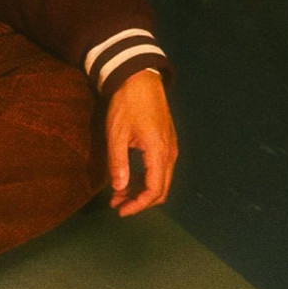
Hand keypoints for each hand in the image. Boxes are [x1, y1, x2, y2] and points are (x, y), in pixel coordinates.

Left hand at [105, 69, 177, 216]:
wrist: (140, 79)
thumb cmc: (126, 104)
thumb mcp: (117, 133)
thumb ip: (118, 162)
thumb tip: (119, 189)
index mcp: (159, 153)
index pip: (153, 191)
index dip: (137, 205)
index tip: (119, 210)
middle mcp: (170, 153)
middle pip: (160, 189)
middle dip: (139, 201)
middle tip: (116, 203)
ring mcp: (171, 147)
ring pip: (161, 180)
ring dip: (141, 190)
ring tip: (119, 193)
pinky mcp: (167, 142)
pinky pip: (160, 169)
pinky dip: (146, 178)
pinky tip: (129, 177)